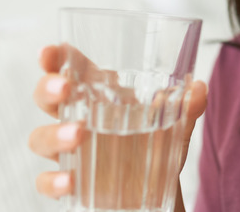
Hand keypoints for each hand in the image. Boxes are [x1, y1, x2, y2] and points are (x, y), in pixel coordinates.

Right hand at [28, 44, 207, 201]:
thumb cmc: (156, 144)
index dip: (56, 58)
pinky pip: (46, 180)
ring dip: (55, 134)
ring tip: (79, 134)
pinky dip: (53, 180)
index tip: (50, 50)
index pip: (71, 68)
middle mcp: (78, 118)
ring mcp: (69, 150)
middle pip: (48, 97)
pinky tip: (69, 181)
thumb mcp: (176, 124)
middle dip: (48, 88)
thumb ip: (187, 107)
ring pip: (41, 137)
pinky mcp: (69, 181)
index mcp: (100, 94)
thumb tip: (199, 87)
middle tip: (63, 88)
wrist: (157, 188)